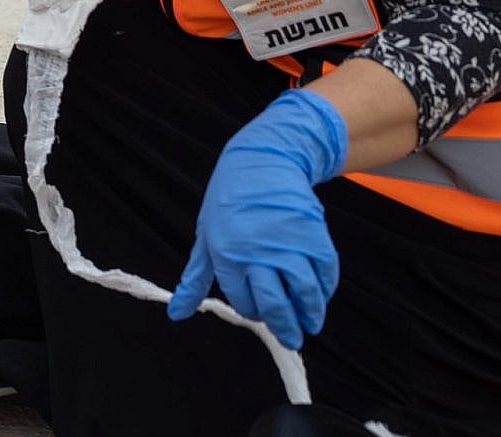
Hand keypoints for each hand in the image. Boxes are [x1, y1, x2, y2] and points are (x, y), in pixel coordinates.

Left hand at [168, 89, 347, 350]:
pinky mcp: (314, 235)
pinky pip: (325, 273)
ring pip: (305, 293)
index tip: (259, 313)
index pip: (245, 303)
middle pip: (276, 305)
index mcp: (227, 256)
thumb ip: (195, 279)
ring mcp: (288, 244)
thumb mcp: (205, 238)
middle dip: (286, 328)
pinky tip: (320, 295)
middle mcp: (257, 253)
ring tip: (310, 323)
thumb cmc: (228, 200)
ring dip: (310, 314)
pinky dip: (325, 289)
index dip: (253, 312)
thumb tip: (175, 314)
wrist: (262, 161)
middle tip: (292, 339)